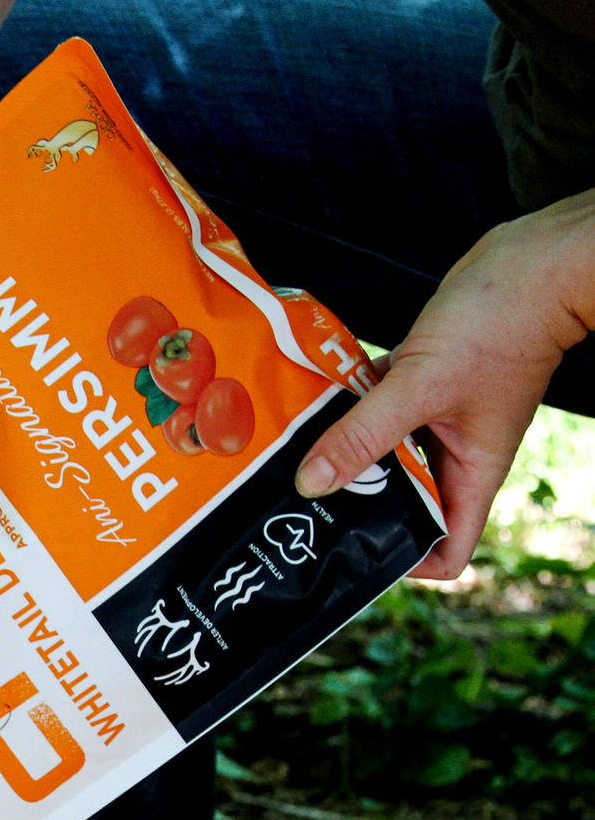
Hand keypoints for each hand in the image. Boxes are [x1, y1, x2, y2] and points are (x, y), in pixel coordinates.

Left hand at [295, 190, 594, 579]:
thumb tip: (310, 485)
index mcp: (471, 473)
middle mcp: (454, 453)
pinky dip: (347, 409)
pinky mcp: (420, 382)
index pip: (448, 549)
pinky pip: (374, 409)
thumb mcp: (420, 388)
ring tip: (289, 463)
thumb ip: (362, 436)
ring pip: (380, 454)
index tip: (355, 552)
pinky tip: (307, 409)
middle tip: (298, 509)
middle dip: (356, 507)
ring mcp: (436, 418)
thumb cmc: (499, 324)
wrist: (529, 258)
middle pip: (401, 504)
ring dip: (342, 455)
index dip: (407, 561)